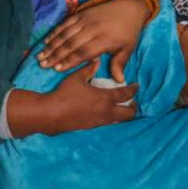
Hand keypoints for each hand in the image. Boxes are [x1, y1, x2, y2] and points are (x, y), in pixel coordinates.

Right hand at [7, 60, 138, 136]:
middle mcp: (106, 112)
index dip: (133, 89)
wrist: (51, 114)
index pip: (126, 94)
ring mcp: (99, 122)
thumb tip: (97, 60)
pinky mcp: (91, 128)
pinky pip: (107, 124)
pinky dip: (112, 118)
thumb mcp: (77, 78)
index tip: (136, 85)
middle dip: (133, 107)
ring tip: (121, 107)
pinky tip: (106, 113)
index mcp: (105, 98)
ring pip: (119, 120)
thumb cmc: (64, 94)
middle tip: (132, 100)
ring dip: (123, 114)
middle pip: (128, 113)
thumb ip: (89, 69)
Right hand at [38, 0, 149, 80]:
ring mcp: (86, 21)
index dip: (69, 61)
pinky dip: (55, 32)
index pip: (83, 52)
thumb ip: (119, 63)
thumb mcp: (128, 48)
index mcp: (104, 40)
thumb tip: (118, 81)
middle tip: (42, 65)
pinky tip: (47, 41)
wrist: (129, 7)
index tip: (57, 69)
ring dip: (52, 45)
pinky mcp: (82, 14)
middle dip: (55, 55)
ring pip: (65, 34)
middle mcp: (92, 30)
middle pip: (71, 44)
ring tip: (41, 55)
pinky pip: (66, 24)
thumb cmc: (129, 31)